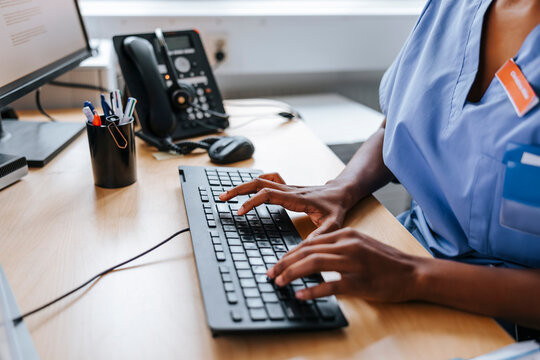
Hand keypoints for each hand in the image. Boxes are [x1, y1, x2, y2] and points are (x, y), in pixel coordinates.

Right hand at [219, 173, 351, 238]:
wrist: (342, 191)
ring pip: (260, 181)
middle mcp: (289, 190)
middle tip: (222, 198)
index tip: (240, 212)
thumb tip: (305, 248)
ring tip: (227, 195)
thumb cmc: (337, 208)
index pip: (269, 195)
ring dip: (242, 186)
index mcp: (297, 198)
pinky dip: (254, 184)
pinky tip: (247, 192)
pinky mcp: (287, 189)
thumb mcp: (334, 225)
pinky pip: (267, 182)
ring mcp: (287, 188)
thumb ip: (321, 235)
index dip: (252, 202)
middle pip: (258, 183)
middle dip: (238, 190)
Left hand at [267, 228, 419, 301]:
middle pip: (307, 251)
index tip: (278, 262)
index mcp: (346, 234)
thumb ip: (337, 247)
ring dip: (292, 274)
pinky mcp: (360, 282)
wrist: (412, 272)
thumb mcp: (359, 245)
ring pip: (314, 264)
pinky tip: (301, 295)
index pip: (309, 242)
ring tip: (280, 282)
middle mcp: (348, 245)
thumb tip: (310, 255)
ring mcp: (354, 263)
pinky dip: (313, 290)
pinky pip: (331, 285)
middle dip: (284, 263)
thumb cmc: (385, 261)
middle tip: (270, 273)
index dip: (290, 253)